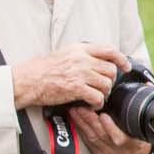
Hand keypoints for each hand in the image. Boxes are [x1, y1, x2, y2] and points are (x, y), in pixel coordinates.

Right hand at [10, 42, 130, 108]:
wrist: (27, 80)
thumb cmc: (41, 69)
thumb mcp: (63, 54)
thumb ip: (80, 55)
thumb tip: (95, 61)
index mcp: (80, 49)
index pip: (109, 50)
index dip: (121, 59)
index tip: (125, 67)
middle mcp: (82, 59)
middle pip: (110, 70)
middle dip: (110, 81)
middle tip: (103, 88)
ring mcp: (80, 74)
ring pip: (106, 84)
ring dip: (104, 93)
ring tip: (97, 97)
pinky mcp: (76, 88)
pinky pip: (97, 97)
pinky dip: (97, 103)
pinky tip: (92, 105)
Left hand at [66, 106, 153, 153]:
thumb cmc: (142, 138)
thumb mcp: (147, 126)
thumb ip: (147, 104)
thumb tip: (147, 84)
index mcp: (133, 143)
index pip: (121, 137)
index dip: (111, 128)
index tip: (104, 116)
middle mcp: (118, 151)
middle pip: (101, 135)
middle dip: (90, 120)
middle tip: (81, 107)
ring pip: (92, 137)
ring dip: (82, 123)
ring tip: (75, 110)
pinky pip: (87, 142)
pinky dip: (80, 130)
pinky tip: (74, 120)